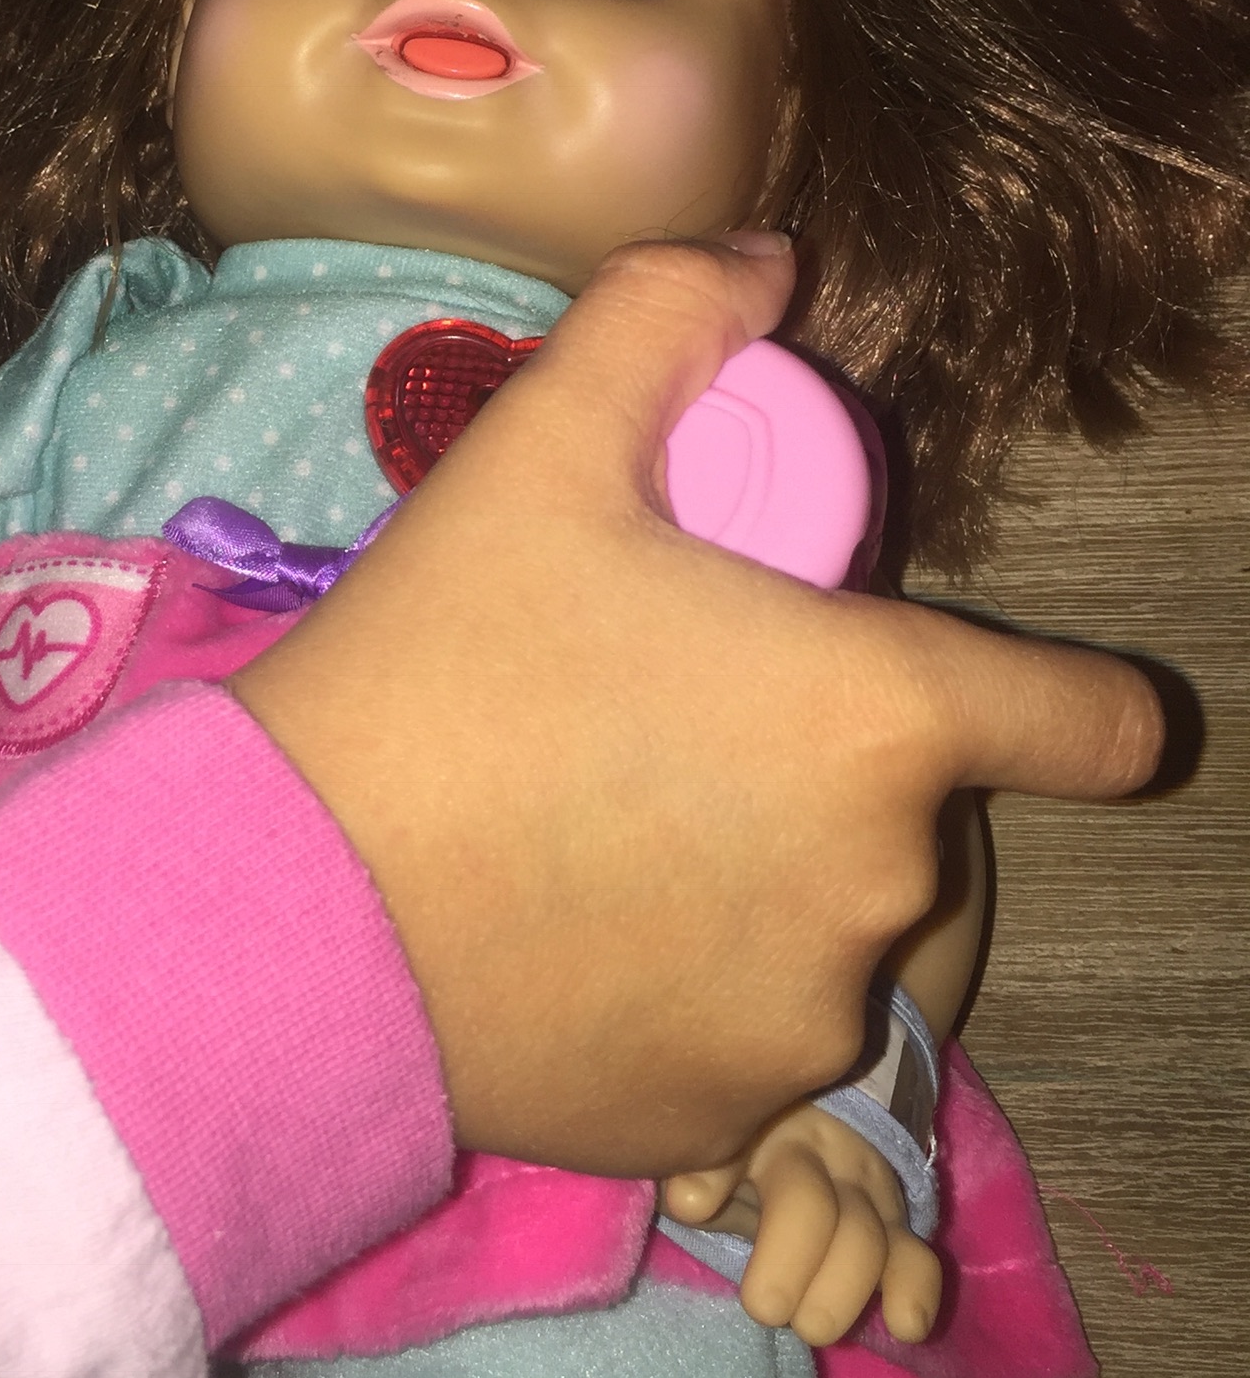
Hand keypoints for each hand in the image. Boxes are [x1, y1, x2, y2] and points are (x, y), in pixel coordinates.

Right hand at [231, 235, 1160, 1176]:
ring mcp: (798, 1021)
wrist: (285, 901)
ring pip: (817, 921)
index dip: (1064, 698)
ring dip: (748, 874)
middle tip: (647, 714)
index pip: (1091, 721)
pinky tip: (559, 935)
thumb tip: (766, 260)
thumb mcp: (533, 453)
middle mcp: (879, 886)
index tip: (973, 688)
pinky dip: (681, 983)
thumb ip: (666, 318)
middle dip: (807, 755)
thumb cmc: (432, 662)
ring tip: (585, 830)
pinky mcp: (712, 1117)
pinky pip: (736, 1028)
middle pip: (899, 805)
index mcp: (871, 716)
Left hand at [663, 1104, 941, 1345]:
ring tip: (812, 1328)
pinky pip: (917, 1257)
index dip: (711, 1178)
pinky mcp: (897, 1226)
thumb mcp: (709, 1157)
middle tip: (763, 1308)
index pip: (731, 1149)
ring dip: (839, 1291)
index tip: (688, 1205)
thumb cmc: (741, 1153)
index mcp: (752, 1127)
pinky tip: (902, 1326)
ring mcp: (862, 1186)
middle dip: (787, 1262)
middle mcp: (812, 1150)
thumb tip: (689, 1200)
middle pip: (807, 1203)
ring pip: (864, 1237)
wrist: (810, 1128)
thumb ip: (699, 1174)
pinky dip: (915, 1292)